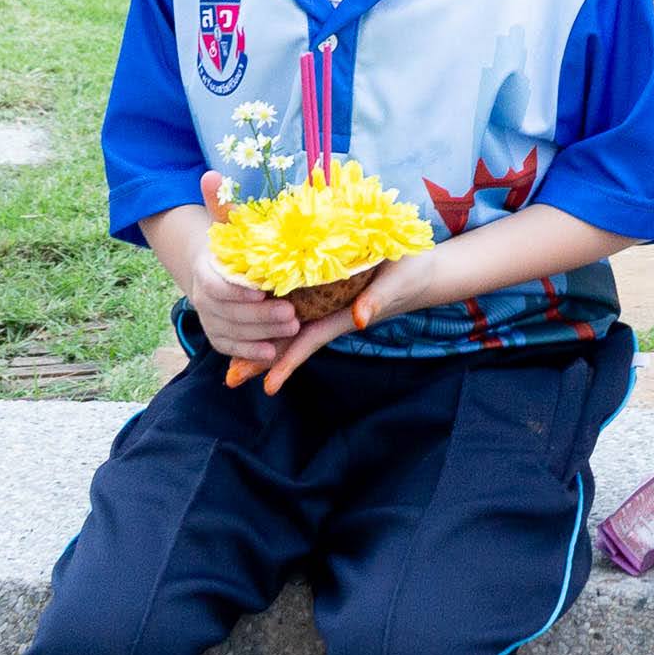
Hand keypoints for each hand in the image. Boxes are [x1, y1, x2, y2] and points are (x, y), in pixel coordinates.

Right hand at [183, 173, 301, 370]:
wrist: (211, 268)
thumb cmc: (228, 244)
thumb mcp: (226, 224)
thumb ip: (221, 204)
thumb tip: (210, 175)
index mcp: (207, 272)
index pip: (219, 286)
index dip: (239, 292)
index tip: (264, 290)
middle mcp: (204, 299)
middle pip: (229, 314)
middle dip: (259, 316)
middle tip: (292, 315)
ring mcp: (210, 320)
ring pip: (231, 333)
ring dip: (260, 335)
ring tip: (292, 330)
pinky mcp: (219, 335)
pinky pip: (230, 348)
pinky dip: (249, 352)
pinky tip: (273, 353)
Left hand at [251, 243, 450, 394]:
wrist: (423, 269)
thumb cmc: (410, 274)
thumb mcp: (396, 284)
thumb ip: (377, 301)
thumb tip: (358, 320)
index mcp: (342, 315)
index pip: (307, 341)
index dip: (286, 360)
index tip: (267, 385)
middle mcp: (330, 315)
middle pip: (290, 343)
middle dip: (261, 361)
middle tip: (230, 379)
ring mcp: (327, 306)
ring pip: (289, 330)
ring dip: (262, 344)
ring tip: (233, 363)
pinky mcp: (327, 292)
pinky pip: (295, 309)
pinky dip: (273, 318)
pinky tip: (255, 320)